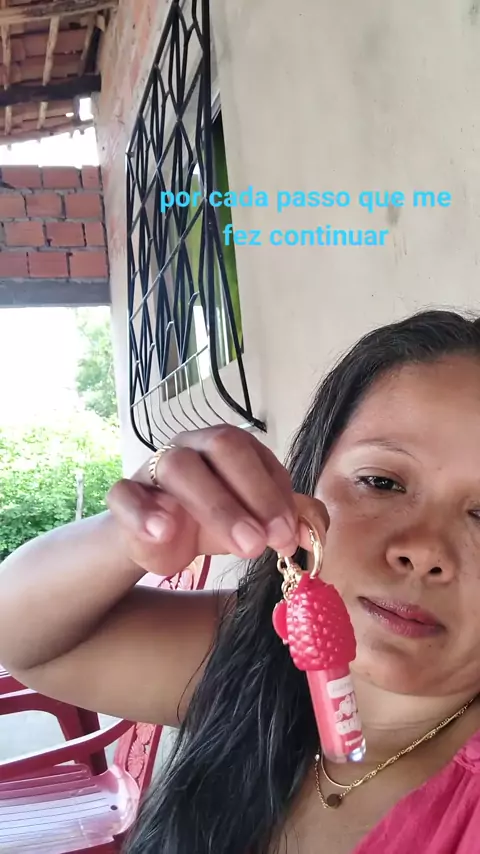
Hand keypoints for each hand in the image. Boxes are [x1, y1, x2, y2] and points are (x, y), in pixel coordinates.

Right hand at [106, 426, 328, 575]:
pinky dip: (144, 512)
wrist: (157, 536)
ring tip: (241, 546)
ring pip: (178, 466)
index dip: (274, 492)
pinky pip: (126, 494)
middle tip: (267, 542)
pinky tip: (164, 533)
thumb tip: (308, 531)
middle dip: (251, 494)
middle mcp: (192, 446)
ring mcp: (155, 467)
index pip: (254, 453)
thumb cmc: (210, 520)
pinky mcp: (125, 494)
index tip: (287, 533)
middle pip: (221, 446)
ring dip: (214, 505)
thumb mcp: (251, 522)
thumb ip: (283, 520)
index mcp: (227, 447)